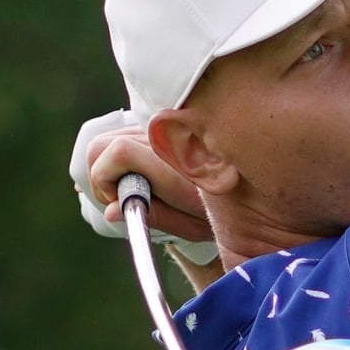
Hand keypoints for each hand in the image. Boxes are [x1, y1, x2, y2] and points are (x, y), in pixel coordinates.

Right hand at [70, 110, 215, 246]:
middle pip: (103, 143)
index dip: (105, 179)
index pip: (118, 152)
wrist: (250, 185)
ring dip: (109, 163)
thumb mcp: (191, 224)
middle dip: (100, 173)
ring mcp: (161, 128)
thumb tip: (111, 211)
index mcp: (172, 164)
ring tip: (130, 186)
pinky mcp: (162, 124)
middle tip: (117, 197)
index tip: (117, 201)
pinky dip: (120, 152)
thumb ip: (153, 215)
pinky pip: (125, 132)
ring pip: (110, 136)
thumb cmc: (223, 210)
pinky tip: (138, 172)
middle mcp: (164, 139)